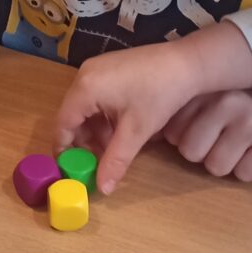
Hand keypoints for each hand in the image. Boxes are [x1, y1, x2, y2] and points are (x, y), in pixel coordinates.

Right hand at [55, 23, 251, 191]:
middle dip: (84, 141)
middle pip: (72, 116)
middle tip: (98, 162)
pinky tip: (122, 128)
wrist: (189, 63)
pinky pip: (96, 96)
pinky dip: (104, 116)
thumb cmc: (160, 94)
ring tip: (115, 146)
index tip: (72, 170)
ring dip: (96, 130)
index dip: (65, 150)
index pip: (62, 124)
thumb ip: (115, 160)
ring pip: (86, 108)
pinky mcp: (110, 67)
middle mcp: (85, 75)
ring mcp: (97, 68)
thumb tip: (103, 189)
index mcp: (85, 88)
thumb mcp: (137, 131)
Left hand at [162, 86, 251, 181]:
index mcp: (207, 90)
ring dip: (228, 163)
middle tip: (226, 139)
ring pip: (216, 167)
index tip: (204, 130)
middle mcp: (227, 103)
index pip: (172, 131)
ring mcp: (251, 123)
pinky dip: (251, 168)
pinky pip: (244, 175)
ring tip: (243, 144)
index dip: (185, 138)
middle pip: (190, 152)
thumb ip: (184, 112)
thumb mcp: (215, 99)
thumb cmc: (248, 106)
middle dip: (205, 153)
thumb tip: (149, 135)